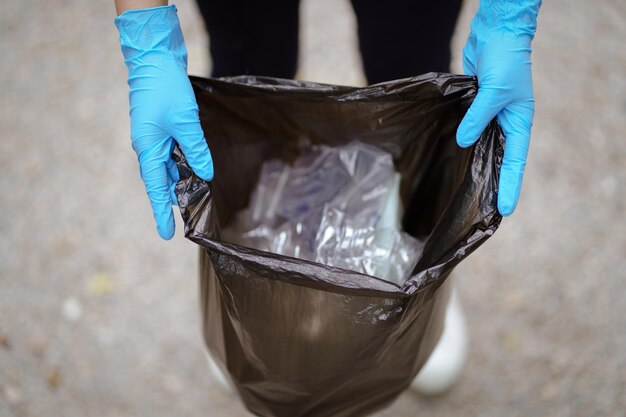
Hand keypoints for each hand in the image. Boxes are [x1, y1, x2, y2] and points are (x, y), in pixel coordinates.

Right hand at [115, 5, 212, 238]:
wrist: (155, 57)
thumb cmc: (166, 88)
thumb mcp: (185, 122)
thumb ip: (196, 149)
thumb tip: (205, 173)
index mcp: (148, 148)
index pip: (156, 188)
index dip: (161, 212)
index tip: (166, 234)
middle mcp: (148, 146)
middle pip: (163, 179)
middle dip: (177, 196)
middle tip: (194, 213)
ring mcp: (154, 136)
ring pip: (170, 165)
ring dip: (183, 178)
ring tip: (199, 193)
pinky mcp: (162, 126)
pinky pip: (172, 151)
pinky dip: (184, 160)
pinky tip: (197, 165)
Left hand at [456, 0, 541, 215]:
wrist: (496, 33)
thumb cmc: (504, 60)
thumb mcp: (493, 92)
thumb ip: (477, 118)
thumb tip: (464, 142)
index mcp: (519, 122)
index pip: (514, 162)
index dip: (510, 186)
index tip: (505, 210)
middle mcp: (505, 123)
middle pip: (498, 159)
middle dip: (493, 182)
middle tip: (482, 208)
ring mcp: (489, 115)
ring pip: (482, 146)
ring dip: (475, 165)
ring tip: (466, 190)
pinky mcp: (473, 106)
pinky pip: (469, 129)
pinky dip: (463, 142)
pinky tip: (453, 156)